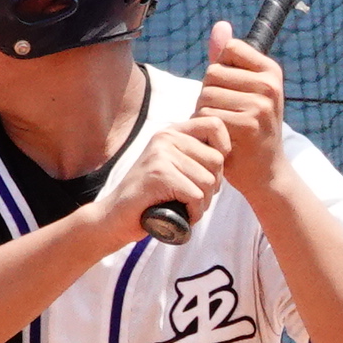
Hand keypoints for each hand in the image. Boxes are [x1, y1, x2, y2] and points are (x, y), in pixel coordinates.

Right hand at [99, 112, 224, 241]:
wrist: (114, 217)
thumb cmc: (151, 197)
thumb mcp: (174, 168)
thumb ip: (195, 156)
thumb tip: (228, 154)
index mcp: (171, 131)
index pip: (215, 124)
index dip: (224, 149)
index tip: (212, 172)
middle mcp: (166, 137)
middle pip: (217, 160)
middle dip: (212, 187)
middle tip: (192, 198)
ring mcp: (161, 154)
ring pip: (208, 182)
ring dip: (202, 204)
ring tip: (182, 207)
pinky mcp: (159, 175)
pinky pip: (196, 196)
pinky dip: (193, 213)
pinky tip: (178, 215)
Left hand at [198, 19, 287, 201]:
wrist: (265, 171)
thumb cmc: (252, 127)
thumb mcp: (246, 89)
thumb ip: (228, 58)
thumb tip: (220, 25)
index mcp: (271, 71)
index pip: (229, 49)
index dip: (221, 70)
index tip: (233, 91)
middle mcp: (269, 85)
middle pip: (213, 72)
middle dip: (209, 93)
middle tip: (226, 114)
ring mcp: (259, 105)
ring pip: (206, 94)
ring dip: (204, 112)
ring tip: (223, 127)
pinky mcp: (245, 124)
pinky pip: (206, 115)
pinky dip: (205, 128)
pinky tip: (220, 139)